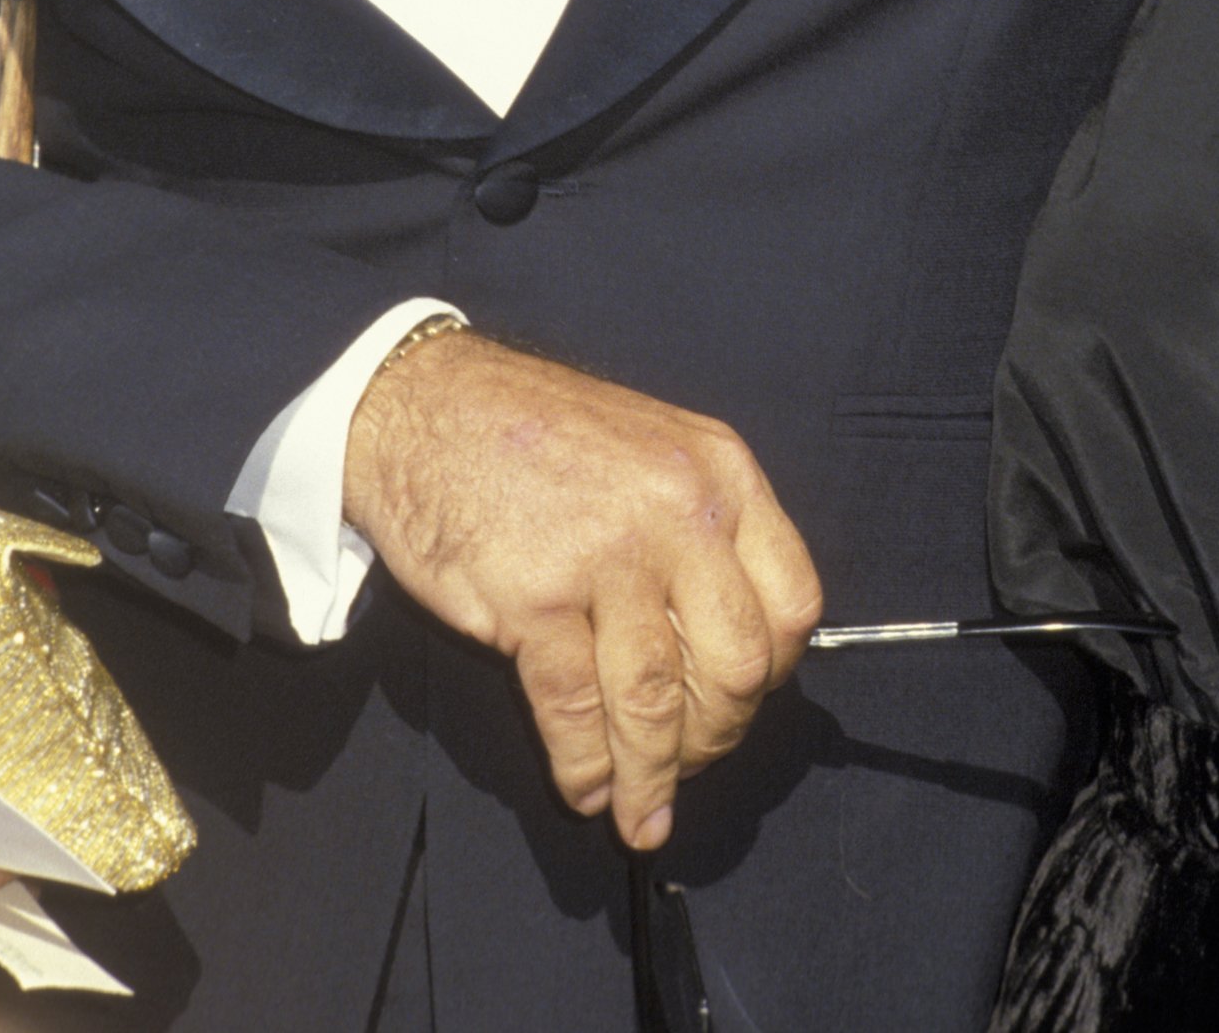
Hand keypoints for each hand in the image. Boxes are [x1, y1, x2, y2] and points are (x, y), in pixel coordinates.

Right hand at [343, 332, 821, 852]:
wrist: (425, 406)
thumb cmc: (538, 435)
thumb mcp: (655, 450)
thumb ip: (700, 532)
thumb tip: (726, 653)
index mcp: (720, 470)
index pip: (792, 602)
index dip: (771, 674)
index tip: (739, 704)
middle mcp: (678, 509)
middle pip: (736, 666)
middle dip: (715, 736)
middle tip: (688, 762)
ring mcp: (607, 553)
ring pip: (657, 703)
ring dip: (651, 777)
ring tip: (640, 812)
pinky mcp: (535, 596)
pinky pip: (577, 711)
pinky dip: (585, 768)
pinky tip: (584, 788)